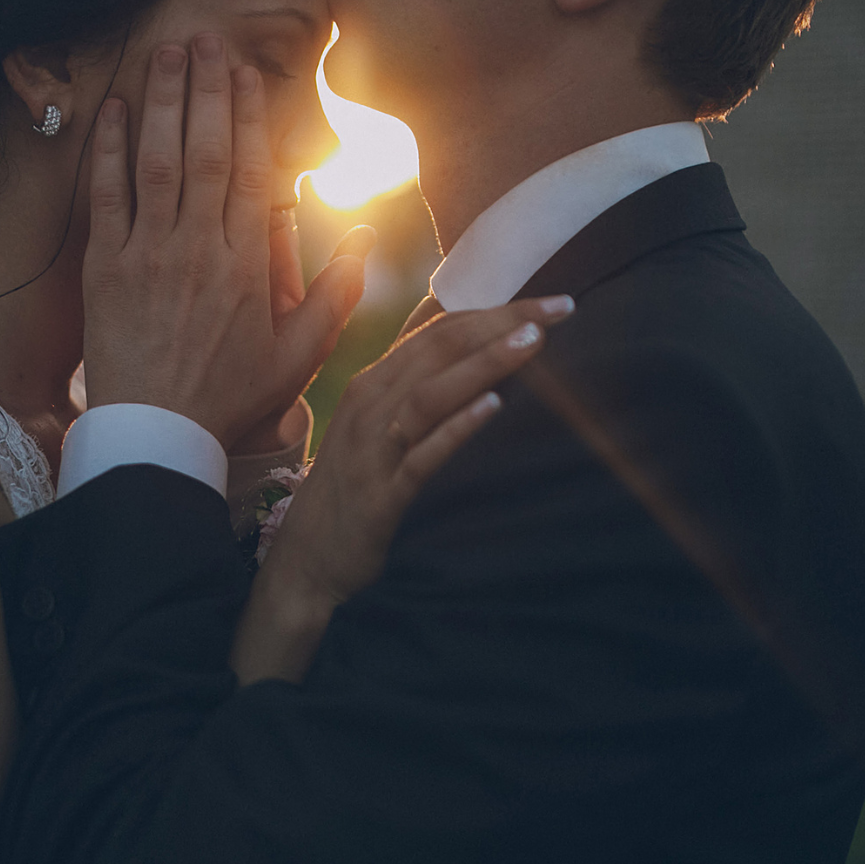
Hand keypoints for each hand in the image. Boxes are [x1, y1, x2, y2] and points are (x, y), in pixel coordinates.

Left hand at [81, 34, 368, 447]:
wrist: (157, 435)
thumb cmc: (229, 399)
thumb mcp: (298, 356)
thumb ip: (336, 294)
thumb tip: (368, 236)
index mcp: (247, 265)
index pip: (252, 171)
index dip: (249, 115)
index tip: (245, 72)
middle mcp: (198, 248)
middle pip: (207, 150)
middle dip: (207, 89)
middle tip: (204, 39)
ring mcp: (148, 254)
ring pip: (159, 161)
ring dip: (163, 102)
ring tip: (166, 53)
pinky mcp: (105, 267)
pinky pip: (107, 196)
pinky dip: (110, 150)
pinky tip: (115, 110)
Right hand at [232, 293, 576, 684]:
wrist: (305, 561)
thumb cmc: (350, 490)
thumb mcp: (378, 429)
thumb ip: (416, 389)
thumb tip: (467, 355)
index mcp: (374, 383)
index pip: (439, 330)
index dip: (494, 310)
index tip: (548, 302)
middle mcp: (370, 404)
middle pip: (440, 348)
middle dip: (501, 323)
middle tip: (559, 307)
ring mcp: (373, 448)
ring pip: (431, 391)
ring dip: (484, 362)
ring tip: (533, 342)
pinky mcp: (380, 494)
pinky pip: (422, 453)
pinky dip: (457, 426)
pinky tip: (494, 406)